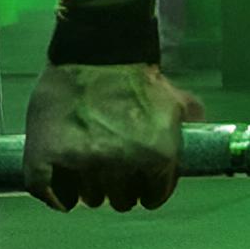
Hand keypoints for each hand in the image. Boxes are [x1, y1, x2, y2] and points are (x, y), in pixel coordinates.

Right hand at [22, 61, 205, 213]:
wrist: (96, 48)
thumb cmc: (136, 75)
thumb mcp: (176, 101)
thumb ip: (191, 127)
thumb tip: (203, 141)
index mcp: (157, 156)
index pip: (152, 197)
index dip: (147, 189)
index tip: (139, 181)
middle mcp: (121, 165)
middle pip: (120, 200)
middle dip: (120, 188)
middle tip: (112, 169)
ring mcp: (81, 163)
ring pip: (88, 199)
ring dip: (90, 188)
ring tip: (89, 166)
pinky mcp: (45, 158)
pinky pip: (52, 195)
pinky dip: (58, 196)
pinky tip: (64, 187)